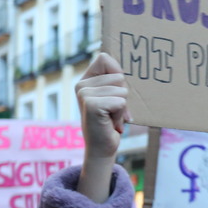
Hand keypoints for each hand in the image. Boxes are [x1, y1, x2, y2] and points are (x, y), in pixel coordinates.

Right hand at [76, 53, 131, 202]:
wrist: (102, 148)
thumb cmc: (110, 122)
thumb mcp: (113, 97)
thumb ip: (116, 81)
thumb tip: (125, 70)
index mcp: (85, 80)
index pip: (105, 58)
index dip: (118, 73)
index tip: (117, 92)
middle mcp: (81, 85)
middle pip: (119, 76)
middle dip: (123, 96)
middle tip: (113, 112)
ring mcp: (84, 94)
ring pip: (122, 90)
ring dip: (122, 107)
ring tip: (111, 118)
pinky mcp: (91, 105)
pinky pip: (120, 101)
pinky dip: (121, 114)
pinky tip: (111, 123)